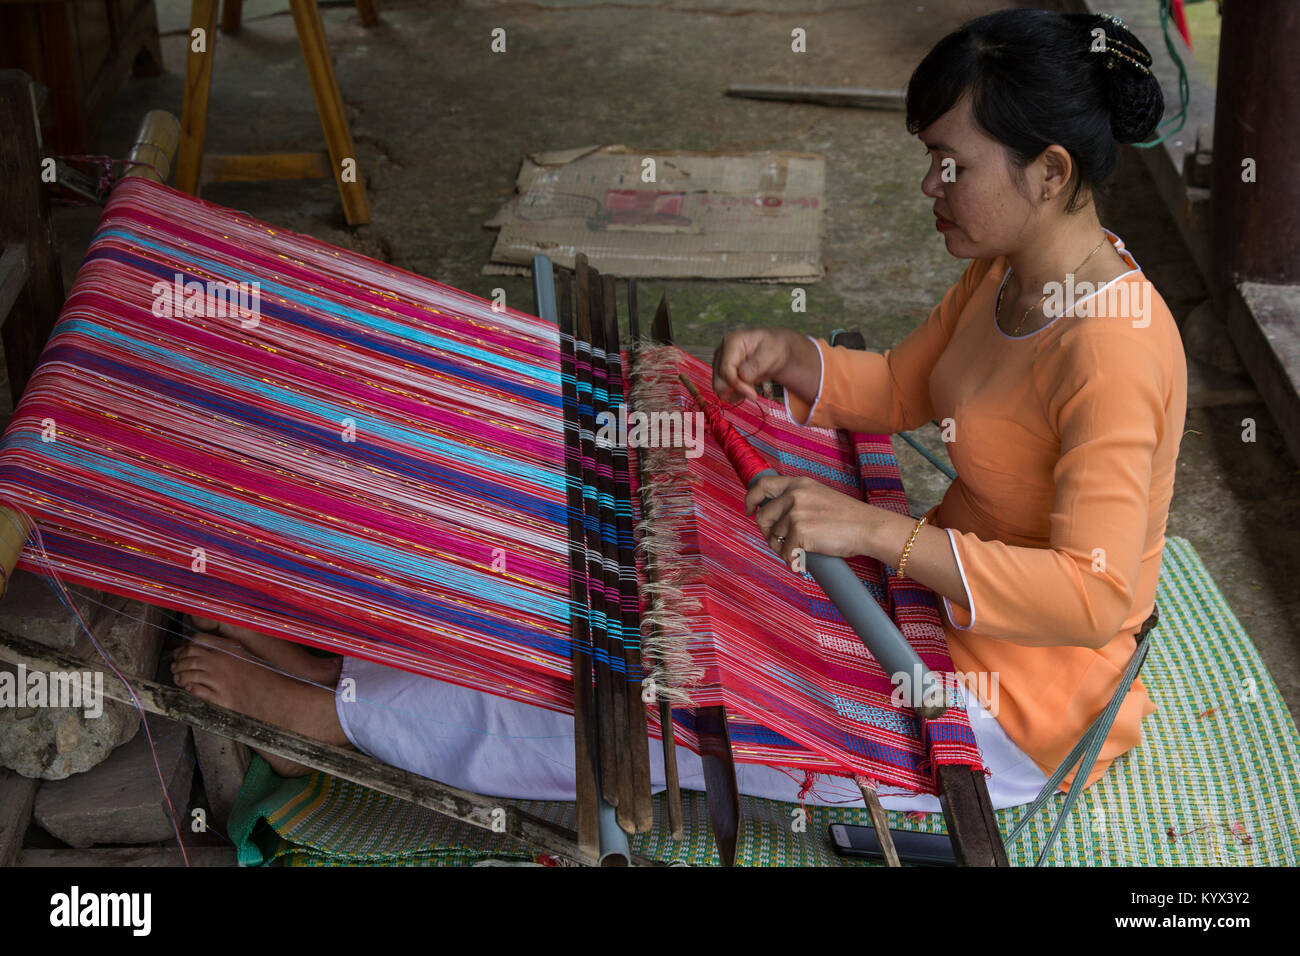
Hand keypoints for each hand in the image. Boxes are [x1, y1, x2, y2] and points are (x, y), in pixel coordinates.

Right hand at [712, 328, 798, 403]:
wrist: (775, 351)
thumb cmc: (774, 348)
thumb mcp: (770, 353)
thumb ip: (756, 365)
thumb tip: (743, 377)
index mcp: (731, 341)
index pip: (726, 369)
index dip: (737, 385)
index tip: (752, 395)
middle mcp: (721, 351)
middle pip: (719, 380)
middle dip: (735, 390)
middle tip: (753, 394)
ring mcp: (720, 362)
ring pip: (719, 386)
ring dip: (735, 393)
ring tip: (751, 390)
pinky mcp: (722, 372)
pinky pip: (722, 389)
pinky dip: (734, 394)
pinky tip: (746, 390)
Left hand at [744, 474, 885, 566]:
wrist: (868, 527)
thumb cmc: (847, 517)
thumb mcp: (818, 496)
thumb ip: (797, 500)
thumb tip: (774, 516)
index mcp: (798, 484)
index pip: (763, 486)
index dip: (751, 499)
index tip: (749, 511)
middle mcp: (794, 495)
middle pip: (763, 517)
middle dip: (767, 533)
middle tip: (779, 543)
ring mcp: (796, 513)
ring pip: (774, 538)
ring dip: (782, 550)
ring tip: (798, 552)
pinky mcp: (800, 532)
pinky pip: (786, 553)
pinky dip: (792, 562)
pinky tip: (802, 564)